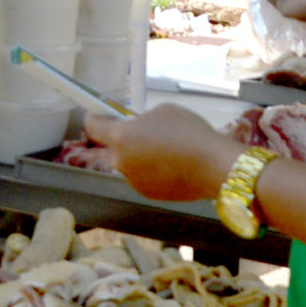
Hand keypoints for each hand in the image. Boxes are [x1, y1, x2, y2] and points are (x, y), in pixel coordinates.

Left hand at [84, 105, 245, 202]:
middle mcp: (120, 161)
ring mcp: (133, 180)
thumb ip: (142, 120)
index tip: (98, 114)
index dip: (95, 118)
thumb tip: (139, 128)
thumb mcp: (163, 112)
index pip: (93, 126)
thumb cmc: (188, 131)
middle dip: (126, 139)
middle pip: (114, 147)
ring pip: (130, 162)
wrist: (212, 166)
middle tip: (148, 132)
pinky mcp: (147, 194)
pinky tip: (173, 165)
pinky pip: (143, 176)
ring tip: (167, 150)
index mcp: (120, 137)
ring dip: (140, 155)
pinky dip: (152, 170)